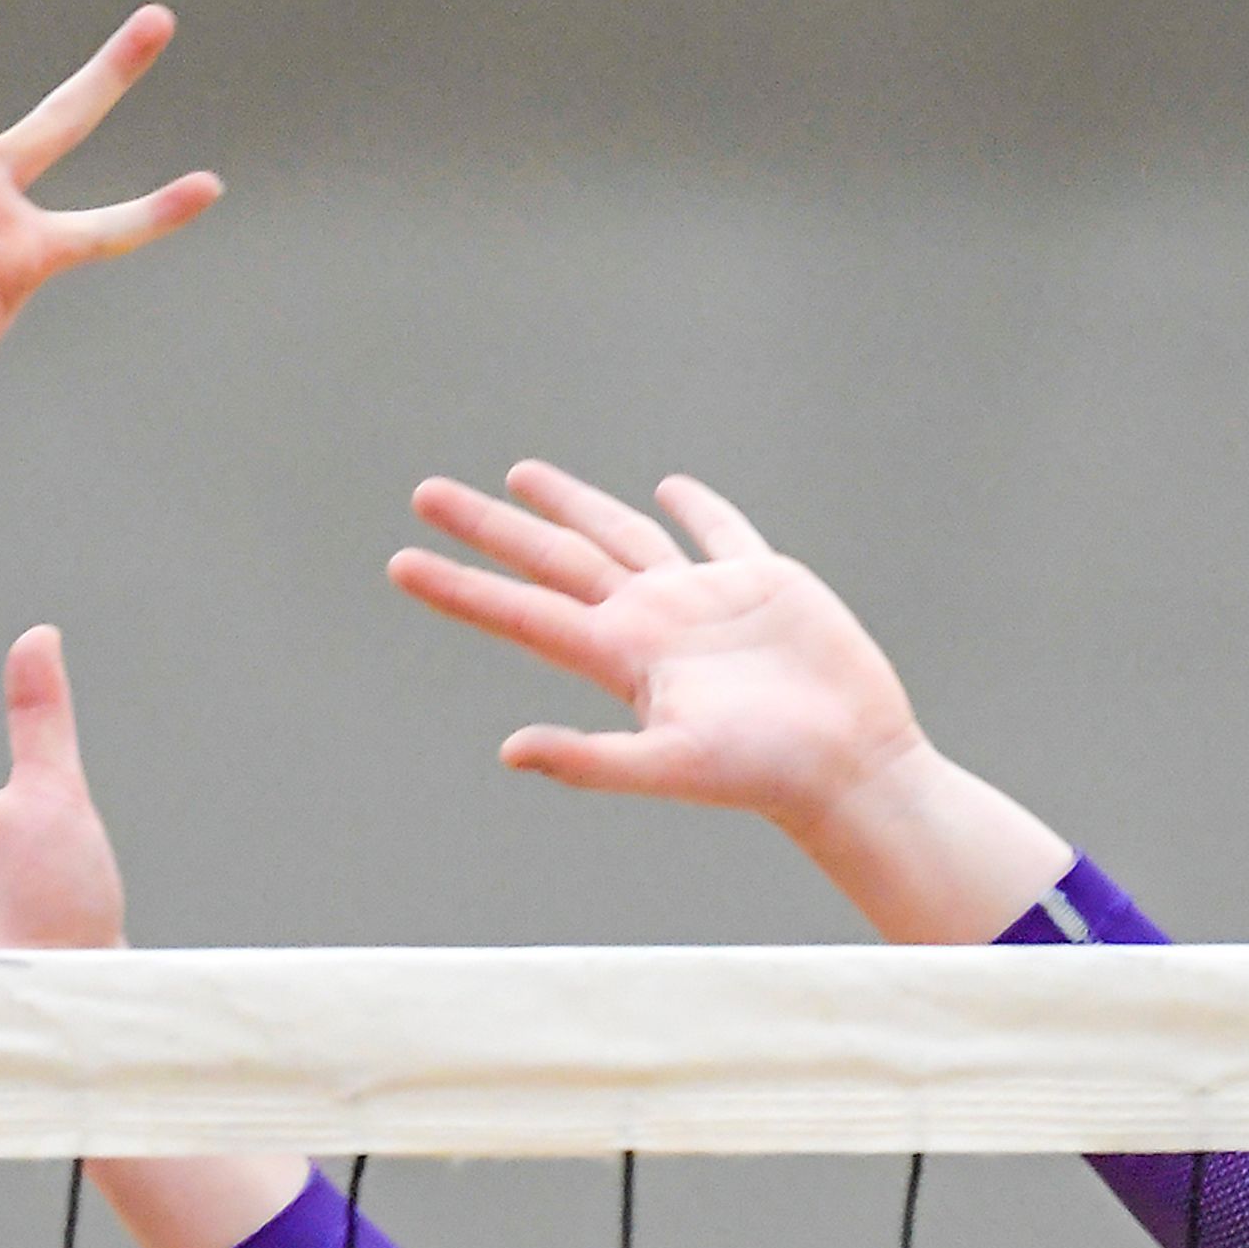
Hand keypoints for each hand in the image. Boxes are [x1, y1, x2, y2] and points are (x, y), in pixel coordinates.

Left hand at [390, 465, 925, 830]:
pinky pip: (720, 533)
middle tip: (426, 493)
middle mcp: (648, 619)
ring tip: (519, 475)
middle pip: (551, 558)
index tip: (399, 563)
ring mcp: (701, 598)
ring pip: (618, 535)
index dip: (459, 588)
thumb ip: (590, 760)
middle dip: (491, 526)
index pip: (520, 611)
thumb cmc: (761, 773)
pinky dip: (697, 509)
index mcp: (619, 654)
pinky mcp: (762, 583)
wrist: (849, 765)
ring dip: (570, 505)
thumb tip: (509, 751)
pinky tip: (671, 489)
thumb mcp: (669, 766)